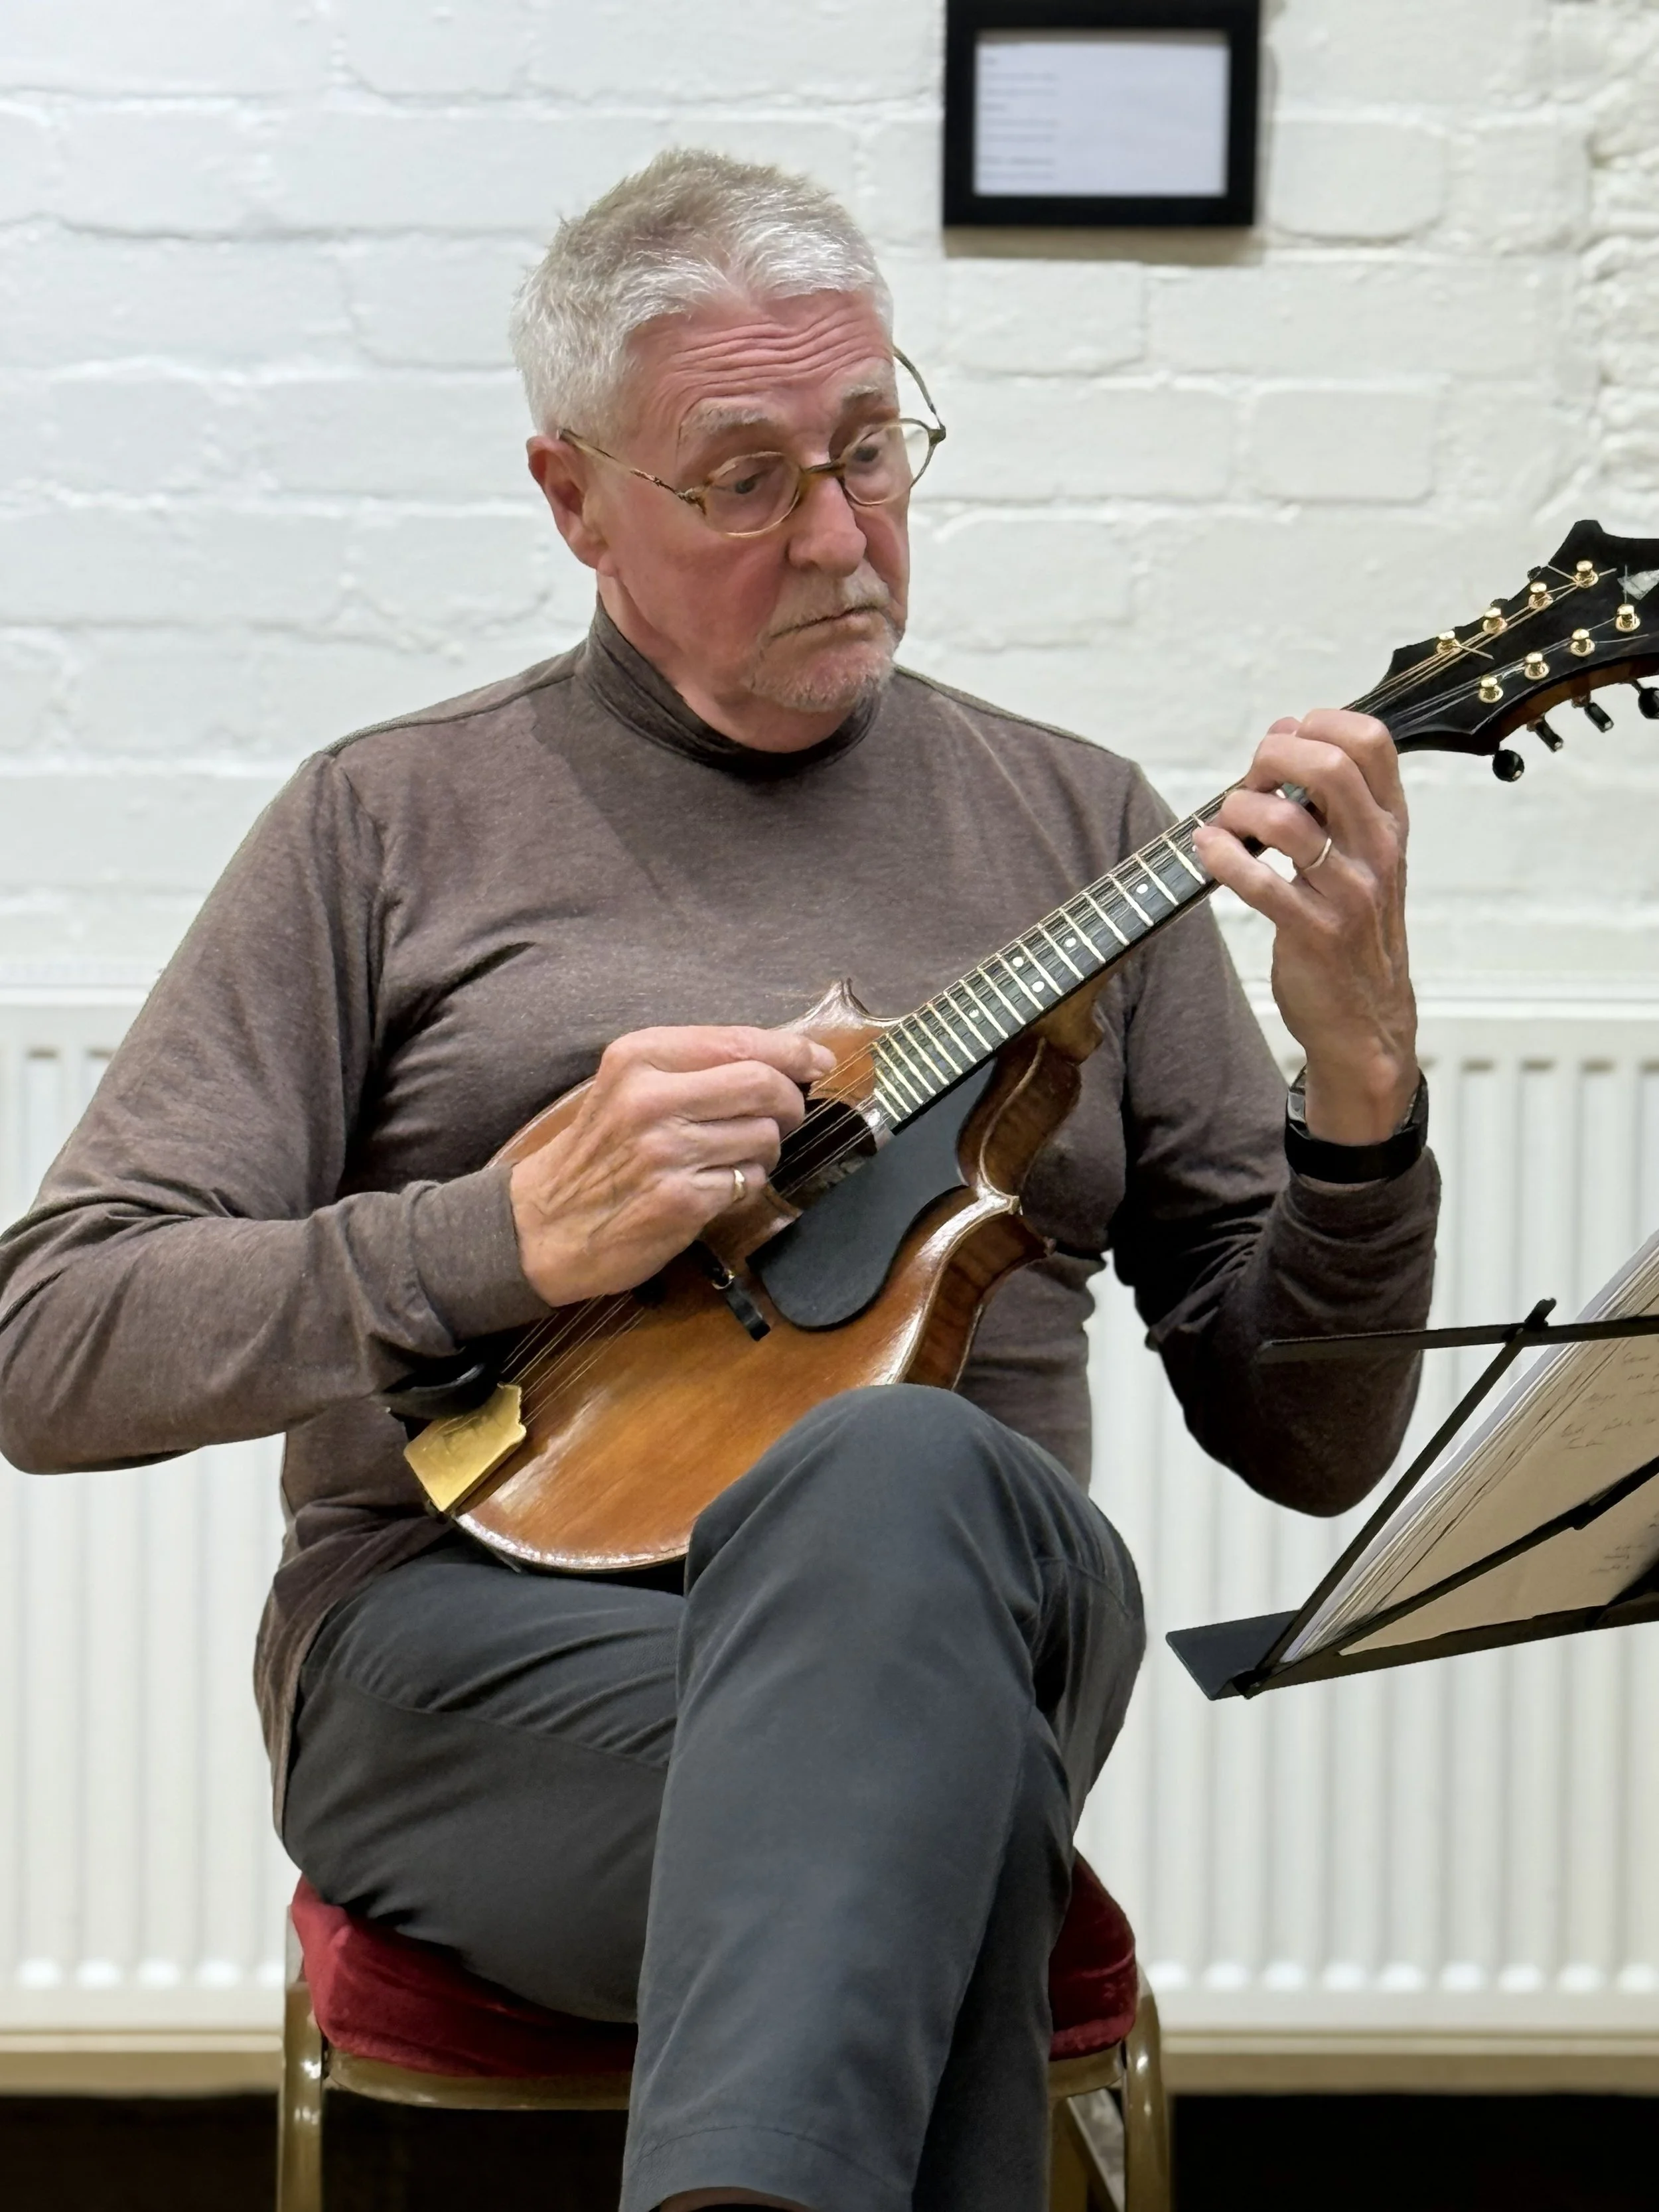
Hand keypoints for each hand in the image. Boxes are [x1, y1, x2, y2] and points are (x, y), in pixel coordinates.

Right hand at [508, 1025, 834, 1304]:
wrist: (543, 1224)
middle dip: (789, 1102)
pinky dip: (745, 1183)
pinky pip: (749, 1180)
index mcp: (638, 1057)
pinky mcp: (680, 1199)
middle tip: (786, 1115)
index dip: (792, 1050)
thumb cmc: (598, 1151)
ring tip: (731, 1156)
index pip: (739, 1041)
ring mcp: (666, 1151)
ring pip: (764, 1136)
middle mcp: (650, 1098)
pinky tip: (713, 1186)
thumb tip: (783, 1058)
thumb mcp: (627, 1085)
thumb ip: (693, 1065)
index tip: (817, 1060)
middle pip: (762, 1084)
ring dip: (764, 1149)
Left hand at [1192, 709, 1418, 1144]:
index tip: (1285, 739)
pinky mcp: (1315, 934)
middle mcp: (1377, 852)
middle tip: (1250, 776)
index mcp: (1391, 824)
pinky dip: (1222, 856)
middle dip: (1273, 754)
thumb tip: (1286, 735)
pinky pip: (1260, 883)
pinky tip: (1208, 849)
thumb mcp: (1362, 859)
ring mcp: (1349, 894)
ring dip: (1240, 807)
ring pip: (1288, 821)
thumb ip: (1332, 801)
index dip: (1319, 722)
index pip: (1372, 740)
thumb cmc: (1353, 932)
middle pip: (1330, 766)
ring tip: (1225, 820)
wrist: (1365, 1023)